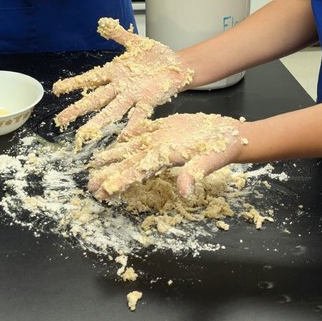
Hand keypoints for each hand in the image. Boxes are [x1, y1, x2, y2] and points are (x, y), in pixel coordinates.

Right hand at [53, 18, 193, 147]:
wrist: (178, 65)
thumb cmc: (156, 57)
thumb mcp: (134, 42)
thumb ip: (118, 34)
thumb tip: (102, 23)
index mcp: (115, 73)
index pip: (90, 78)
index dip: (74, 83)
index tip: (57, 89)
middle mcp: (120, 87)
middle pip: (95, 99)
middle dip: (78, 109)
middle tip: (60, 120)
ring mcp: (133, 95)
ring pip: (112, 110)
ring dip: (99, 122)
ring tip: (86, 134)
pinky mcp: (148, 100)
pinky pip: (138, 115)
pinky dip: (131, 126)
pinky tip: (123, 138)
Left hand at [86, 113, 243, 198]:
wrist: (232, 135)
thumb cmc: (223, 148)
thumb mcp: (210, 160)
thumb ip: (196, 173)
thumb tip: (185, 189)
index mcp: (163, 159)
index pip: (135, 173)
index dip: (118, 182)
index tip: (101, 192)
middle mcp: (158, 152)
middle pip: (127, 165)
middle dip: (108, 175)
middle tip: (89, 186)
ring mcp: (160, 140)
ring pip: (131, 149)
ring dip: (113, 157)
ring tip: (95, 164)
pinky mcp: (166, 128)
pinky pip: (142, 132)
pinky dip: (128, 135)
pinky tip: (117, 138)